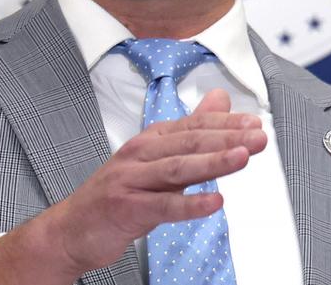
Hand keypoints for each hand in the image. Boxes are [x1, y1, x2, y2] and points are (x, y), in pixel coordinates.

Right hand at [0, 89, 266, 284]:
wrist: (71, 229)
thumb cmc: (118, 194)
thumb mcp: (155, 159)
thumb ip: (190, 132)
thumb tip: (220, 100)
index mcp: (149, 140)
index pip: (193, 125)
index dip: (225, 123)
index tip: (255, 123)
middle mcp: (139, 154)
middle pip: (188, 142)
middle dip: (227, 138)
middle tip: (259, 137)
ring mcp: (130, 180)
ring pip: (177, 169)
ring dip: (212, 162)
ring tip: (242, 157)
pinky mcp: (125, 208)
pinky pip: (162, 206)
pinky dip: (189, 204)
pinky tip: (214, 203)